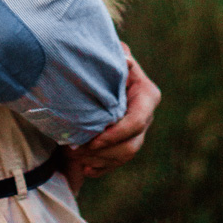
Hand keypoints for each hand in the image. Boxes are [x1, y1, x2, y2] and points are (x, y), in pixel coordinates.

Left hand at [64, 43, 160, 187]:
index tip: (93, 140)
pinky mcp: (126, 142)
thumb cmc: (104, 59)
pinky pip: (117, 162)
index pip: (136, 122)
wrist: (98, 69)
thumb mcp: (110, 54)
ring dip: (100, 161)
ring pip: (124, 156)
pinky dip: (101, 167)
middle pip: (131, 144)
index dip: (116, 134)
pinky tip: (85, 169)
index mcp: (147, 95)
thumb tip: (124, 59)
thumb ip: (118, 56)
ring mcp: (138, 132)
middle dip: (104, 151)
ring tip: (75, 157)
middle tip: (77, 151)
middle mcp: (146, 116)